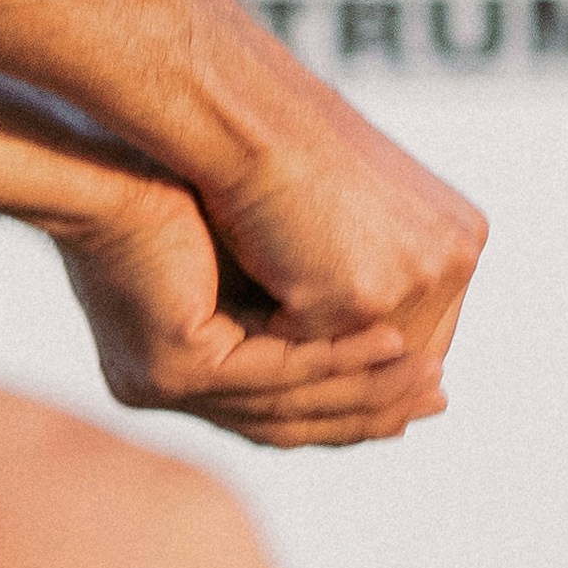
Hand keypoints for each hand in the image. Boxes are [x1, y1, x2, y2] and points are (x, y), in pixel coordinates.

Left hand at [53, 177, 472, 459]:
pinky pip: (270, 372)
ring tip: (430, 375)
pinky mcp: (170, 367)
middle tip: (439, 399)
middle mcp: (166, 388)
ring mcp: (165, 384)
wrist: (128, 153)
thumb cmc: (193, 184)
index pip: (289, 404)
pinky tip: (389, 341)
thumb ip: (313, 299)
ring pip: (288, 400)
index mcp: (183, 367)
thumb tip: (398, 327)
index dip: (361, 400)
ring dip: (365, 388)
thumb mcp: (266, 254)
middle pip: (294, 415)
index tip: (430, 387)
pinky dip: (333, 358)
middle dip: (373, 406)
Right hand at [188, 82, 488, 449]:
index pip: (437, 323)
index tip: (351, 370)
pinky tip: (252, 340)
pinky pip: (319, 351)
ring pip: (368, 360)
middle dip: (370, 378)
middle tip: (318, 399)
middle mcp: (454, 257)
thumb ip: (374, 257)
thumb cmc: (284, 148)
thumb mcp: (352, 208)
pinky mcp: (361, 297)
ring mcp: (415, 280)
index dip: (392, 355)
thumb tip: (360, 311)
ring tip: (275, 373)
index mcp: (463, 235)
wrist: (250, 117)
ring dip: (325, 365)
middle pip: (418, 354)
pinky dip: (286, 349)